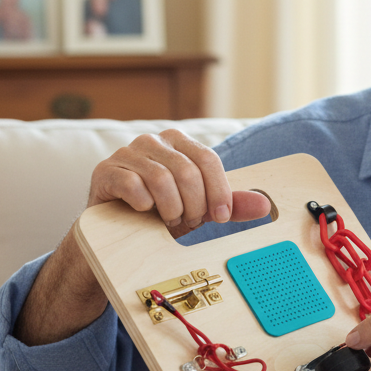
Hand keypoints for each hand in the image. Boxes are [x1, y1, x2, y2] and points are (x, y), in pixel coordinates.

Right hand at [88, 129, 269, 235]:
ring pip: (161, 179)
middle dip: (194, 205)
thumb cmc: (160, 213)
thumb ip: (230, 204)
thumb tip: (264, 205)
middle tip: (189, 221)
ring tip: (169, 220)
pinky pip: (132, 184)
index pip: (208, 159)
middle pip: (187, 171)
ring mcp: (127, 153)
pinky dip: (144, 204)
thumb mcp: (200, 209)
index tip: (221, 216)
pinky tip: (144, 212)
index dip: (219, 191)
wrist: (117, 228)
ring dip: (171, 208)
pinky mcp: (105, 171)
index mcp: (179, 143)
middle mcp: (153, 141)